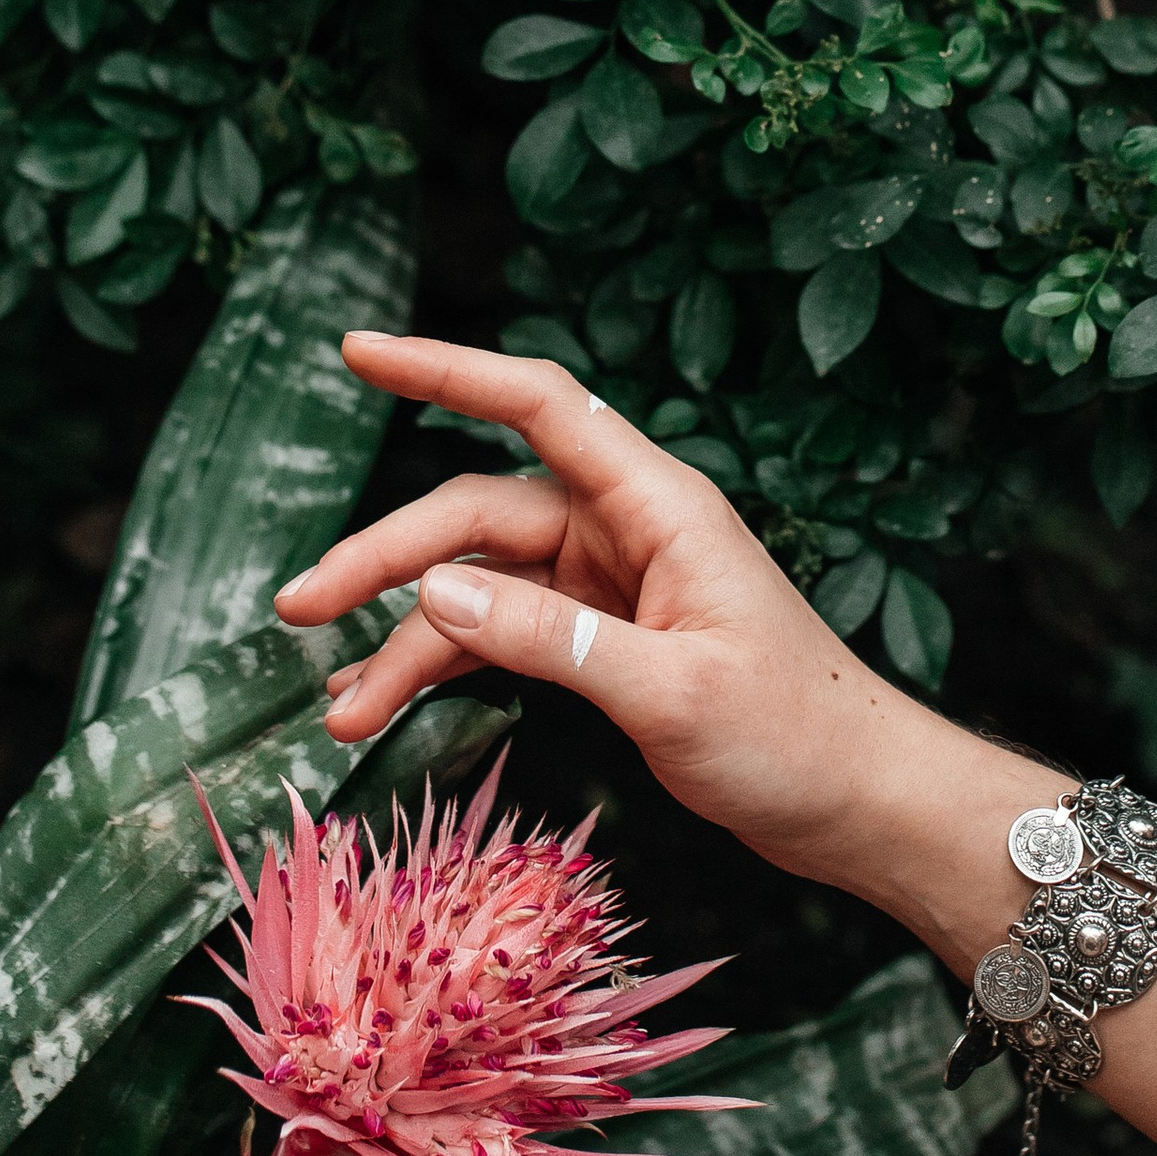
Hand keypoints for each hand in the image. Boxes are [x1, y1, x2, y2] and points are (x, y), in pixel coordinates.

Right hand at [275, 334, 962, 888]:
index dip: (446, 370)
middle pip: (479, 512)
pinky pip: (502, 631)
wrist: (860, 803)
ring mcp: (611, 583)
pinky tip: (385, 705)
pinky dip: (445, 664)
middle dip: (385, 556)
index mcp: (658, 506)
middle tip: (296, 608)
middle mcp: (627, 529)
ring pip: (479, 582)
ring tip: (339, 707)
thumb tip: (432, 590)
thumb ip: (550, 639)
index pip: (539, 405)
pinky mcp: (604, 639)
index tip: (358, 352)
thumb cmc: (794, 738)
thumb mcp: (667, 693)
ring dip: (405, 636)